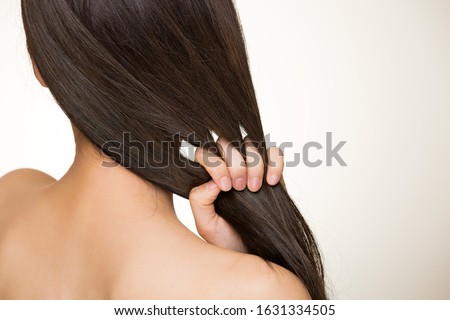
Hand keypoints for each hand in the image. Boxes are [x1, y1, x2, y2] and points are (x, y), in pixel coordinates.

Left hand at [189, 137, 284, 252]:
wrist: (252, 254)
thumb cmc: (226, 241)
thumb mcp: (205, 224)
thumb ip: (199, 200)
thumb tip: (211, 181)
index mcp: (208, 176)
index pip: (206, 152)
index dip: (216, 163)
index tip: (225, 187)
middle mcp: (229, 168)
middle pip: (229, 143)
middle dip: (235, 163)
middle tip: (239, 187)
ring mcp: (251, 169)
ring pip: (251, 145)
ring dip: (254, 164)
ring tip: (254, 188)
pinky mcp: (272, 173)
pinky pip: (275, 153)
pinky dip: (274, 163)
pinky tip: (271, 183)